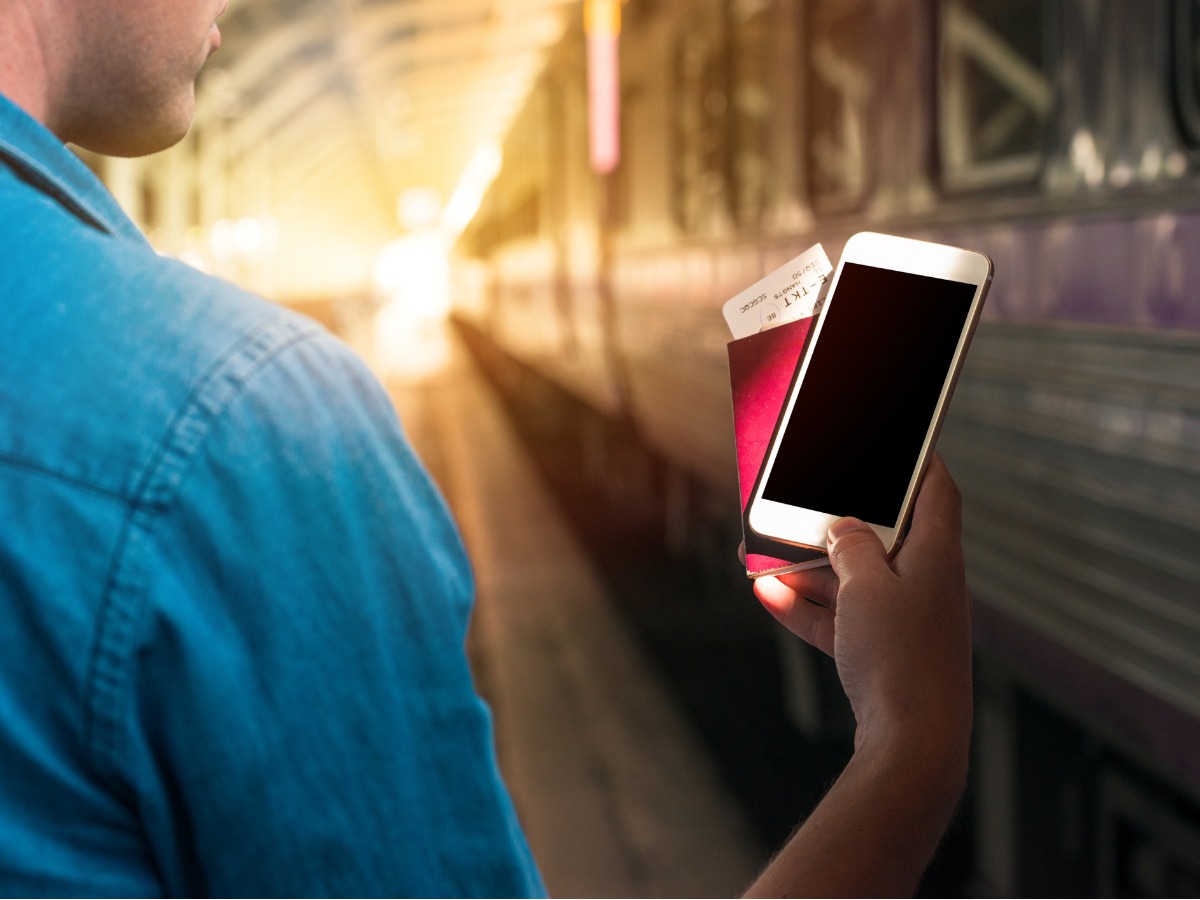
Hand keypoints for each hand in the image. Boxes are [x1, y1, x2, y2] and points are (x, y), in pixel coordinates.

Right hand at [753, 453, 972, 760]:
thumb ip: (851, 546)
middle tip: (799, 504)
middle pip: (879, 536)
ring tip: (759, 556)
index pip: (936, 491)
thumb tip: (843, 529)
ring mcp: (905, 620)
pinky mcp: (884, 653)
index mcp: (936, 555)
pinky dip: (807, 606)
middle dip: (832, 523)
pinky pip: (840, 618)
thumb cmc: (899, 657)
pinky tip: (768, 595)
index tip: (899, 442)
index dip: (919, 461)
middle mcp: (926, 583)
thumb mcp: (865, 585)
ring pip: (852, 579)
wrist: (912, 745)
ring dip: (807, 568)